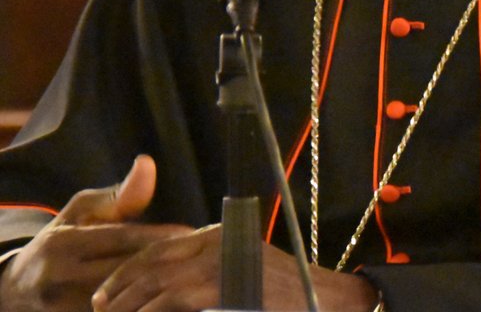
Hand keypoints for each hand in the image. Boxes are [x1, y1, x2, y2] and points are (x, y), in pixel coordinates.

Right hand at [0, 156, 188, 311]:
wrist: (17, 290)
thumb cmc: (61, 240)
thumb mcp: (81, 211)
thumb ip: (118, 196)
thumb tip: (148, 165)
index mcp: (63, 243)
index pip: (119, 240)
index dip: (156, 236)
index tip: (189, 233)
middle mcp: (60, 279)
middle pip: (122, 272)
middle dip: (161, 263)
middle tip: (195, 256)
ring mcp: (62, 309)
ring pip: (119, 302)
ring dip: (153, 292)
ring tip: (186, 279)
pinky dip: (139, 308)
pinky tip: (162, 300)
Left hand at [92, 232, 377, 311]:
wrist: (324, 300)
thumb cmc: (285, 291)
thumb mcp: (244, 269)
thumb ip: (211, 267)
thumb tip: (170, 287)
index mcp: (217, 234)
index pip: (161, 246)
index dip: (129, 269)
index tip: (106, 291)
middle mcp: (215, 243)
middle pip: (154, 262)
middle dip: (119, 287)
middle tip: (98, 308)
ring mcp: (220, 265)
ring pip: (159, 283)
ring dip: (129, 305)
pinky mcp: (223, 287)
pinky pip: (174, 301)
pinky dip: (152, 311)